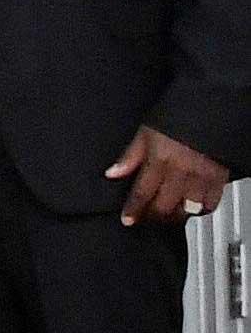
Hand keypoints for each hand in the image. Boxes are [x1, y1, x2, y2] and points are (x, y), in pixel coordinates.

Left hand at [109, 124, 230, 227]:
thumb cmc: (177, 118)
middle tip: (145, 219)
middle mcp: (181, 173)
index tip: (127, 220)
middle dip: (152, 216)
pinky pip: (210, 205)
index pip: (142, 192)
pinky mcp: (219, 180)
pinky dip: (200, 211)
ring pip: (187, 210)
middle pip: (164, 205)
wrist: (209, 112)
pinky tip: (191, 210)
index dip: (133, 209)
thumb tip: (112, 173)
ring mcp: (201, 178)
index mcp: (160, 160)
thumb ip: (130, 156)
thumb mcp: (146, 132)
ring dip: (174, 217)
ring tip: (165, 216)